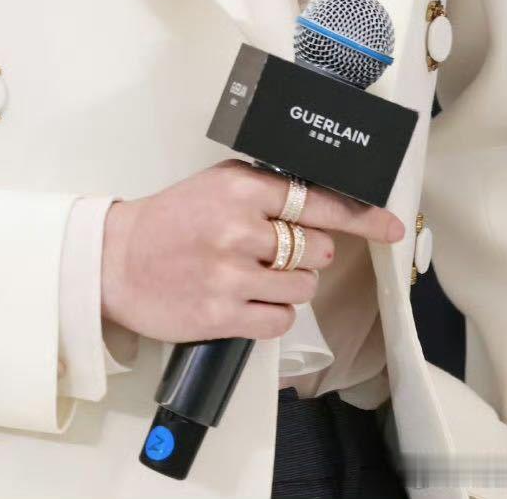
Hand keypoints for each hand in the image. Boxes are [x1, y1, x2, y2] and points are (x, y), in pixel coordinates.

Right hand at [100, 157, 405, 344]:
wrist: (116, 259)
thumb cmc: (169, 222)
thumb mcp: (216, 187)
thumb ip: (265, 192)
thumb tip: (318, 209)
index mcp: (241, 187)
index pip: (317, 201)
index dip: (362, 217)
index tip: (390, 226)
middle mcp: (239, 227)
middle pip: (316, 250)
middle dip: (305, 255)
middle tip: (272, 253)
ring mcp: (231, 273)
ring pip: (301, 288)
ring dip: (286, 287)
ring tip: (249, 277)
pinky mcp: (223, 314)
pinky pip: (280, 321)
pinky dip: (270, 315)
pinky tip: (244, 302)